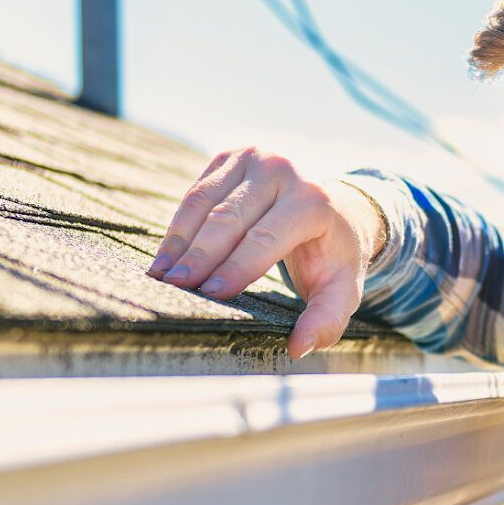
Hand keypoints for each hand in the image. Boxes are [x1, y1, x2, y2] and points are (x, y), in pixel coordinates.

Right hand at [148, 147, 386, 358]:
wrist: (336, 206)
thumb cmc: (334, 254)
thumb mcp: (342, 287)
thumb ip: (327, 319)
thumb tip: (298, 348)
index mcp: (313, 201)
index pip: (266, 238)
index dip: (235, 266)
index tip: (209, 294)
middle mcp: (283, 170)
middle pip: (230, 218)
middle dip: (200, 255)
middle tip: (174, 286)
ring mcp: (255, 157)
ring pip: (205, 201)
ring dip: (180, 240)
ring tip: (161, 274)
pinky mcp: (231, 156)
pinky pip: (197, 192)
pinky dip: (180, 225)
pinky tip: (168, 255)